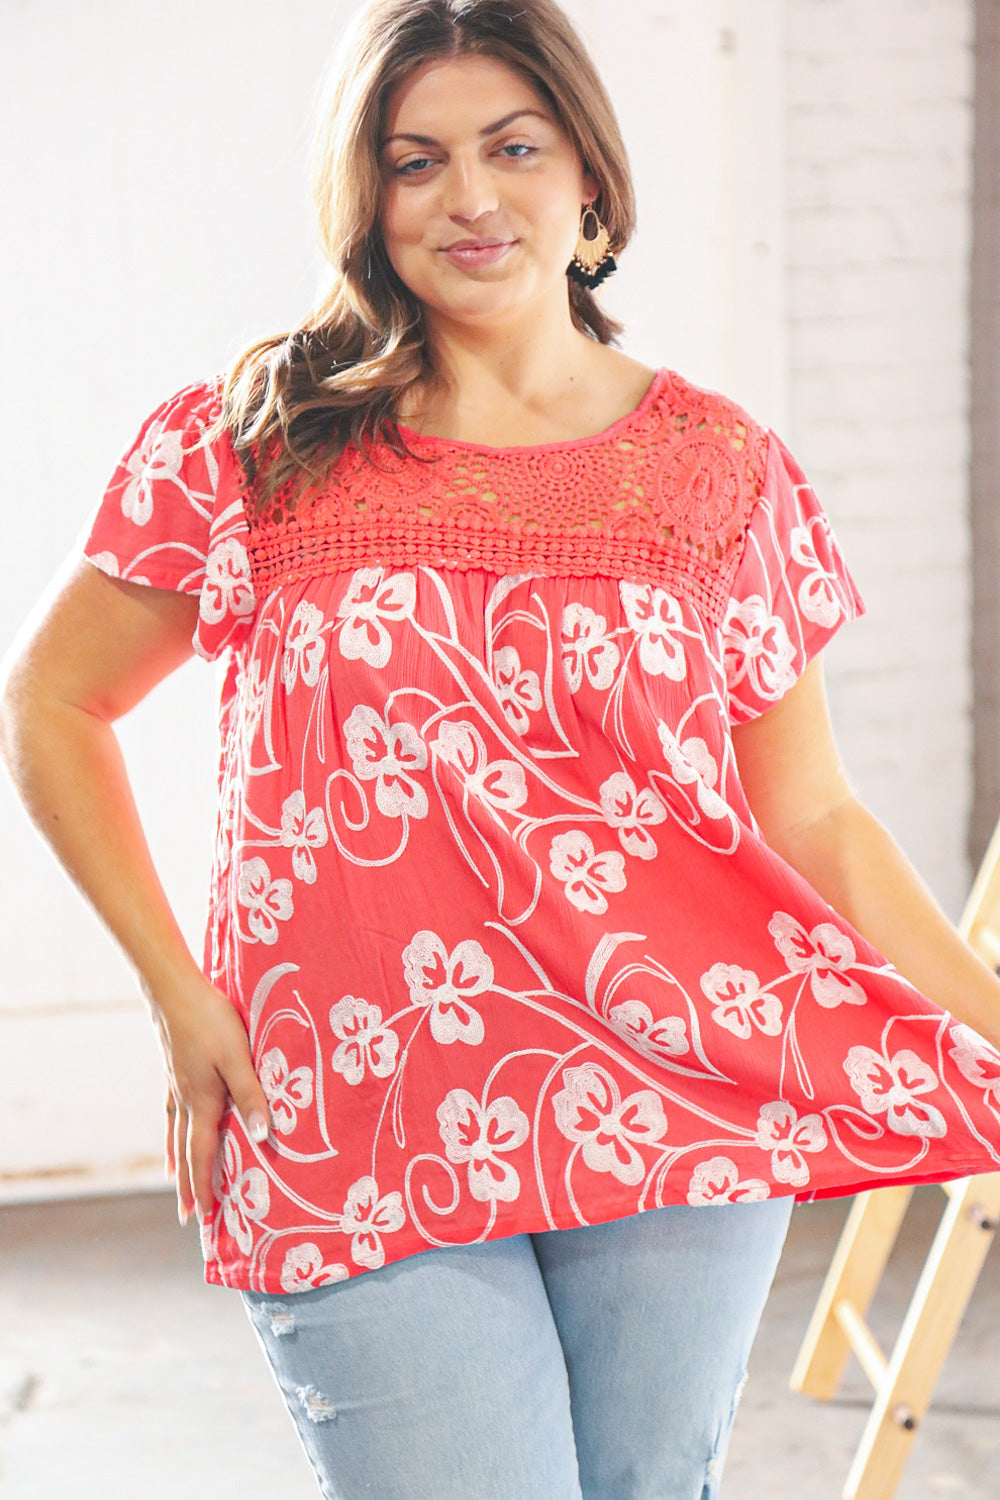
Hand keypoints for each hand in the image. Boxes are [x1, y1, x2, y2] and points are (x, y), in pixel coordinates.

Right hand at [149, 969, 270, 1225]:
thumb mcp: (237, 1057)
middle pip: (185, 1152)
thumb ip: (250, 1095)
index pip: (202, 1155)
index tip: (203, 1217)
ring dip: (177, 1161)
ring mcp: (176, 1086)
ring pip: (176, 1134)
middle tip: (187, 1216)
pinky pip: (171, 1112)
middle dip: (188, 1185)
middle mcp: (185, 1100)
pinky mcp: (174, 1070)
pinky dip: (171, 1130)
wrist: (174, 990)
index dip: (203, 1186)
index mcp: (201, 1102)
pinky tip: (172, 1126)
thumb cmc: (210, 1020)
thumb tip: (263, 1137)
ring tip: (172, 1182)